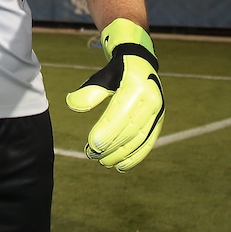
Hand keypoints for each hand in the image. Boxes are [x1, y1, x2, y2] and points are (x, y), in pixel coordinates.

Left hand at [66, 18, 164, 171]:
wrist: (142, 65)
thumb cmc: (117, 72)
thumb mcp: (102, 76)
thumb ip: (88, 91)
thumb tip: (71, 104)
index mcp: (136, 85)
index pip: (120, 112)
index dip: (107, 130)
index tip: (92, 144)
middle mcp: (151, 100)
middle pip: (130, 128)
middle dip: (111, 145)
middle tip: (91, 155)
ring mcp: (158, 112)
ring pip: (139, 139)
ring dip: (121, 154)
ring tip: (103, 163)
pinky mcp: (159, 122)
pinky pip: (148, 142)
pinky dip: (135, 156)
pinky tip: (121, 166)